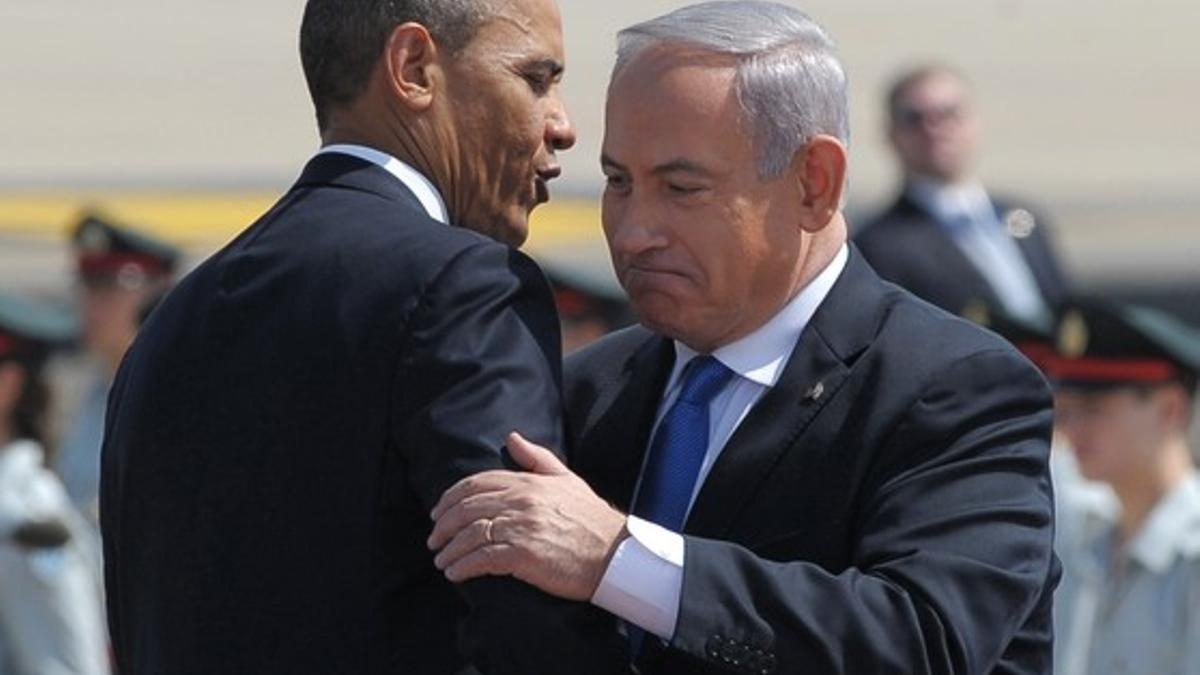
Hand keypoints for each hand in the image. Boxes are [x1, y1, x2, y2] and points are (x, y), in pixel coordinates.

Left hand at [428, 432, 627, 600]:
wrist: (615, 554)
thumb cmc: (592, 519)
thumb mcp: (567, 479)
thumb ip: (536, 458)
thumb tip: (512, 437)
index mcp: (528, 482)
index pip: (476, 483)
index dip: (451, 498)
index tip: (438, 512)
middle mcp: (521, 501)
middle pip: (466, 508)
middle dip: (443, 525)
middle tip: (434, 539)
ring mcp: (521, 527)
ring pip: (470, 534)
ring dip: (449, 549)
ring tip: (442, 560)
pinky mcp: (523, 555)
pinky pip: (482, 559)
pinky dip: (463, 567)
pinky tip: (456, 574)